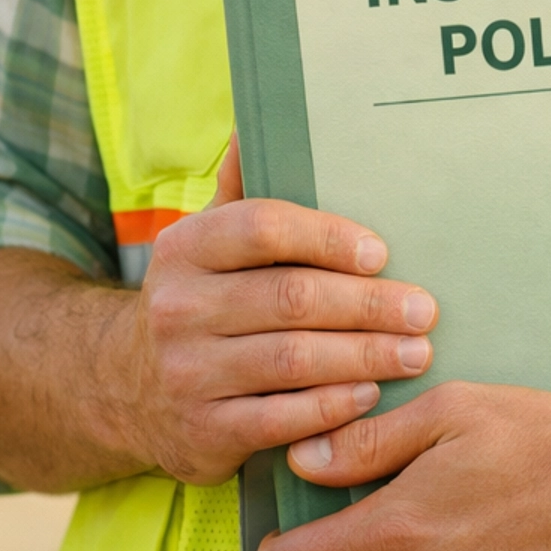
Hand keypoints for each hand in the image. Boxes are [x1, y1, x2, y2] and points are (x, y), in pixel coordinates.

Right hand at [108, 136, 438, 484]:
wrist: (126, 387)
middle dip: (368, 305)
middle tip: (423, 310)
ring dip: (365, 356)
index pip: (263, 229)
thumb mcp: (207, 238)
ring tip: (415, 353)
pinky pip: (283, 420)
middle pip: (291, 299)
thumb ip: (241, 185)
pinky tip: (371, 395)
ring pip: (294, 361)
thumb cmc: (200, 296)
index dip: (327, 238)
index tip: (381, 252)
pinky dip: (333, 408)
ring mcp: (189, 373)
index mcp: (185, 247)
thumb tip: (258, 118)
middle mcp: (179, 307)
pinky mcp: (205, 432)